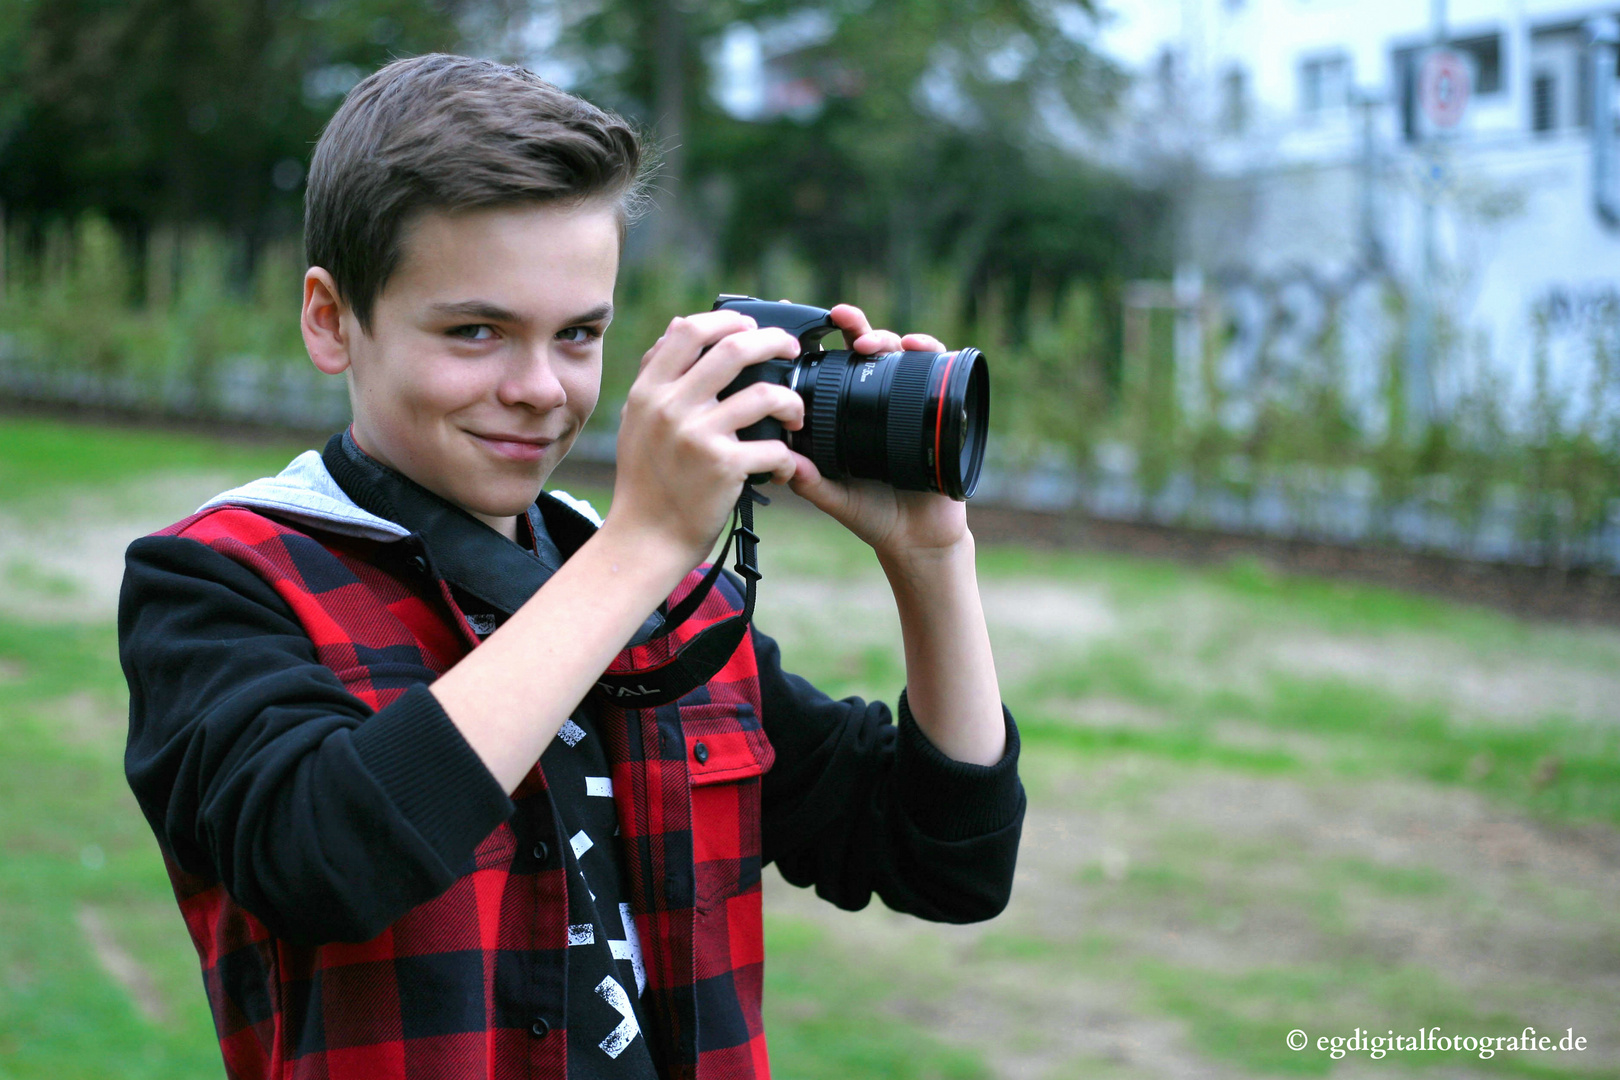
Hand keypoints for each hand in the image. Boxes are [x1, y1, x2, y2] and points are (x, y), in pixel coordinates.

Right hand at [606, 310, 804, 570]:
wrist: (645, 538)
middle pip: (734, 348)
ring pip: (766, 394)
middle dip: (774, 341)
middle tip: (790, 350)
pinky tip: (786, 466)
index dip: (727, 320)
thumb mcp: (637, 420)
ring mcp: (698, 435)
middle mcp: (670, 407)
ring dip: (792, 402)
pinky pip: (774, 448)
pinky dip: (788, 458)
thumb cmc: (646, 481)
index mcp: (649, 391)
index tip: (750, 326)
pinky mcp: (723, 467)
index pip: (689, 330)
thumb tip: (678, 325)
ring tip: (796, 415)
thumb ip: (656, 373)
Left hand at [786, 303, 970, 561]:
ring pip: (898, 353)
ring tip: (871, 342)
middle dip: (854, 326)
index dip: (818, 340)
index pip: (831, 367)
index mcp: (847, 414)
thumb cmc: (873, 516)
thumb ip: (811, 481)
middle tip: (841, 318)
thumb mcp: (835, 497)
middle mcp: (877, 402)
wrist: (919, 539)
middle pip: (865, 350)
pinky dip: (929, 350)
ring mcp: (909, 402)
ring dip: (886, 336)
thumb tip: (783, 459)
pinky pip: (937, 371)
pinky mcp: (939, 408)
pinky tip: (917, 346)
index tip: (797, 319)